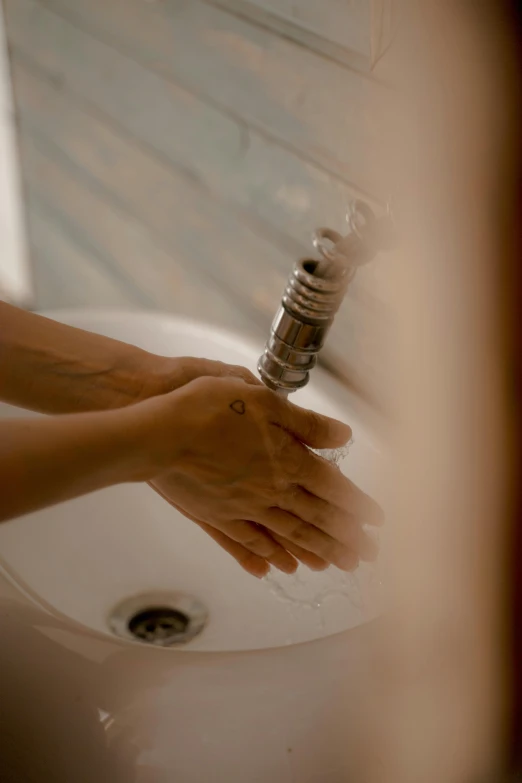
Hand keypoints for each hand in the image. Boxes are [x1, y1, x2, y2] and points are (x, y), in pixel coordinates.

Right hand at [136, 376, 382, 577]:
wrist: (160, 433)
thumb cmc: (209, 409)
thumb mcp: (264, 402)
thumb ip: (306, 424)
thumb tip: (342, 436)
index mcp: (287, 461)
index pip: (333, 489)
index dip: (358, 505)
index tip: (378, 520)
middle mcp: (270, 491)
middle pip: (317, 519)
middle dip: (347, 537)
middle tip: (370, 555)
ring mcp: (244, 508)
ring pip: (289, 535)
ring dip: (318, 551)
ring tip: (339, 566)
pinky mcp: (218, 515)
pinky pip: (250, 541)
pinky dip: (269, 555)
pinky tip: (279, 566)